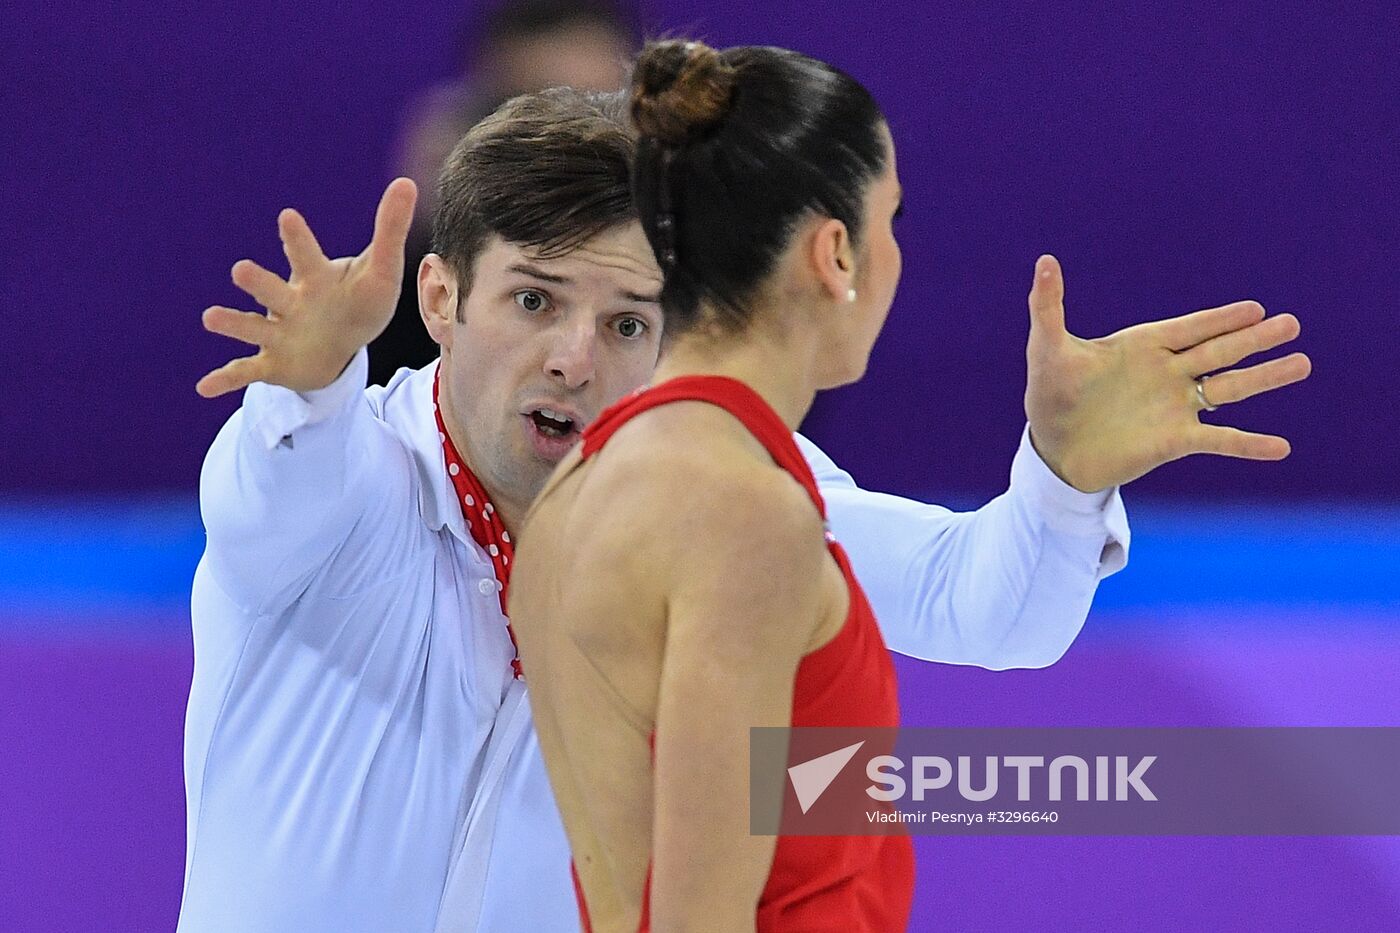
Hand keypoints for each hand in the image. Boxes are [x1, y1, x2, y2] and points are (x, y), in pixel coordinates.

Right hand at [195, 178, 417, 397]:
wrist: (342, 343)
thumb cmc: (359, 300)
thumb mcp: (380, 271)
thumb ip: (389, 229)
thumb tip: (406, 182)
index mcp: (315, 279)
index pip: (306, 256)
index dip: (298, 238)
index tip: (289, 216)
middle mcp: (290, 303)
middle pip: (273, 291)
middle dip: (258, 282)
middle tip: (241, 270)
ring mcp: (278, 334)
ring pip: (254, 327)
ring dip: (234, 323)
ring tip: (211, 317)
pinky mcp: (273, 364)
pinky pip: (246, 372)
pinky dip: (226, 380)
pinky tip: (204, 388)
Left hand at [1023, 255, 1311, 491]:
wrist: (1052, 451)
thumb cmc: (1049, 396)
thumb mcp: (1048, 348)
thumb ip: (1049, 305)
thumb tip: (1044, 261)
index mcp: (1143, 346)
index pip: (1191, 328)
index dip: (1222, 318)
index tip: (1255, 308)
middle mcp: (1166, 373)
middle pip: (1220, 351)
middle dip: (1255, 339)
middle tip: (1292, 324)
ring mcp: (1174, 407)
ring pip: (1230, 387)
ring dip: (1266, 377)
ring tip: (1303, 363)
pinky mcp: (1174, 441)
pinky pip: (1220, 440)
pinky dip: (1249, 444)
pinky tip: (1281, 447)